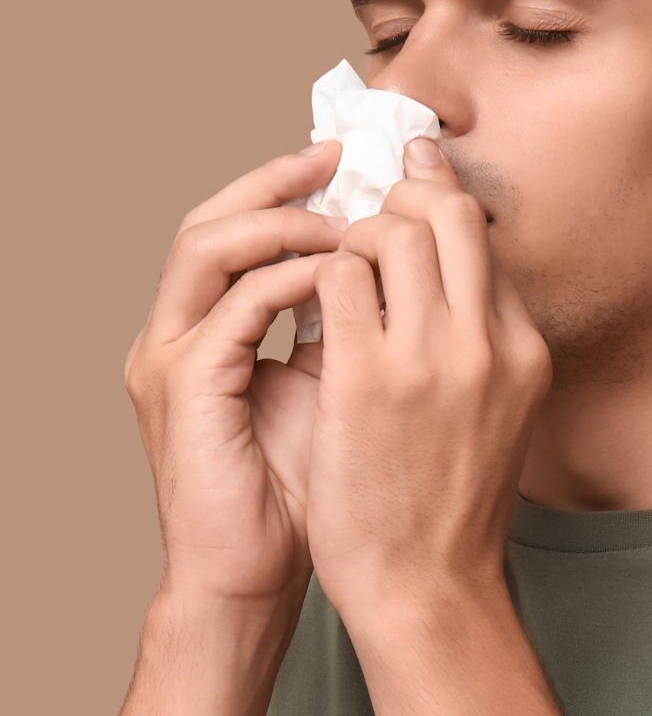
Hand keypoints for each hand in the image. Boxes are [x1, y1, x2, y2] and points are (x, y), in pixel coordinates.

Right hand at [125, 140, 343, 611]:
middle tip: (342, 157)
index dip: (291, 185)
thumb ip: (352, 313)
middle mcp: (179, 328)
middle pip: (212, 215)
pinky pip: (238, 306)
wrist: (259, 567)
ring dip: (284, 220)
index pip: (238, 226)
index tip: (357, 162)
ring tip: (348, 217)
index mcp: (209, 322)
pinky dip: (292, 278)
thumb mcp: (335, 376)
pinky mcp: (183, 389)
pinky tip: (344, 273)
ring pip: (207, 243)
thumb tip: (406, 253)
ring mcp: (172, 355)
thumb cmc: (306, 477)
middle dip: (279, 178)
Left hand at [306, 136, 551, 631]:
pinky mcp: (367, 381)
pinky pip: (338, 278)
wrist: (427, 584)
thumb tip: (449, 257)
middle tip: (370, 207)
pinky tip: (313, 301)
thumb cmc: (453, 493)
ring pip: (387, 231)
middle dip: (400, 194)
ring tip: (338, 262)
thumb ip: (483, 329)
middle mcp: (487, 341)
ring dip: (353, 235)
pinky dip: (320, 273)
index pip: (480, 232)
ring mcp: (429, 359)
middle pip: (444, 211)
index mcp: (523, 345)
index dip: (439, 193)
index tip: (412, 172)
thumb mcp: (501, 404)